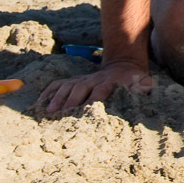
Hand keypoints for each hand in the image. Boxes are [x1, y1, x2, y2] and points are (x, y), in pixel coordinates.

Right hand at [34, 59, 154, 117]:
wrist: (125, 65)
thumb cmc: (135, 82)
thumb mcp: (143, 86)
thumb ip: (141, 93)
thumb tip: (141, 99)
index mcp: (111, 82)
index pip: (99, 92)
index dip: (92, 101)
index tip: (85, 114)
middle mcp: (94, 80)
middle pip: (79, 89)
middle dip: (70, 102)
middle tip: (61, 117)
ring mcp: (83, 79)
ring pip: (67, 86)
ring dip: (58, 98)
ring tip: (49, 112)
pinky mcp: (75, 80)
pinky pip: (59, 84)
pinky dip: (49, 92)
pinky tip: (40, 102)